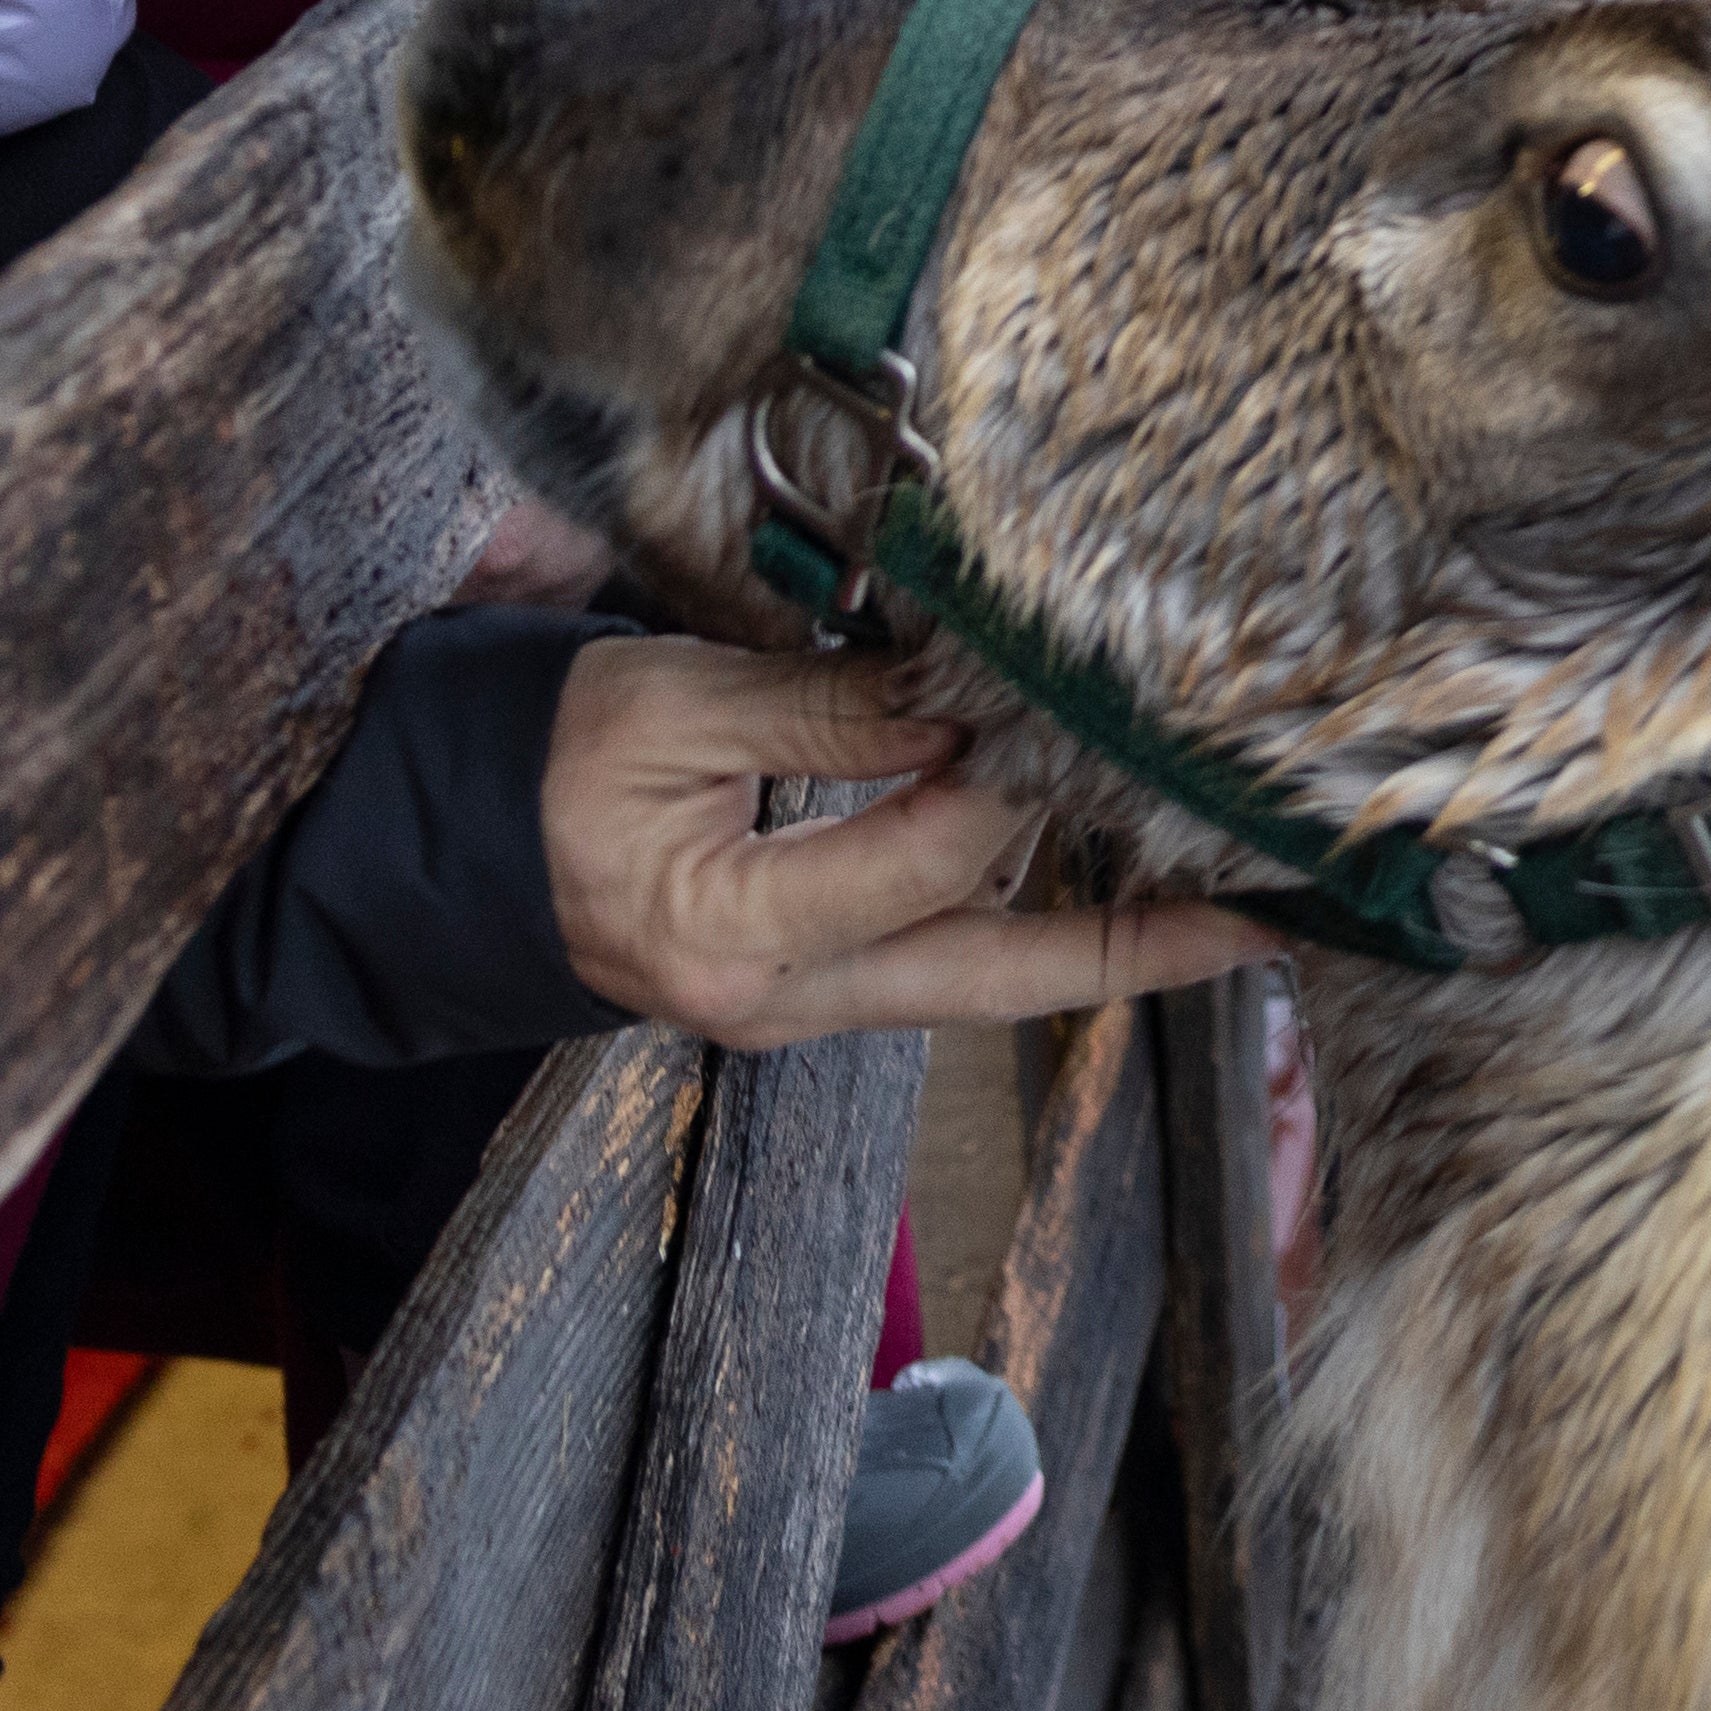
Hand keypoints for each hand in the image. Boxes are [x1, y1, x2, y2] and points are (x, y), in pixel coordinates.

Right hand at [538, 630, 1264, 1049]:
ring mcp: (797, 1008)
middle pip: (1002, 974)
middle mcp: (782, 1002)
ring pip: (983, 975)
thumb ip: (821, 714)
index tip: (1081, 704)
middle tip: (1276, 919)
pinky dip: (1024, 918)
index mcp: (735, 937)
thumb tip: (964, 702)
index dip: (1013, 775)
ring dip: (1102, 934)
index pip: (930, 853)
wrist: (434, 860)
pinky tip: (1105, 881)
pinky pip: (940, 958)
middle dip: (1146, 947)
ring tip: (1228, 889)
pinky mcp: (805, 986)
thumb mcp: (665, 710)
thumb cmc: (532, 770)